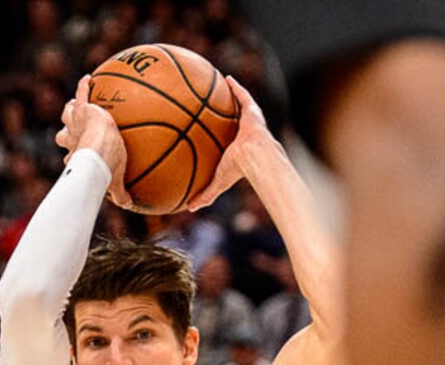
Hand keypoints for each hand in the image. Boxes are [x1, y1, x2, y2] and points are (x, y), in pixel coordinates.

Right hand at [56, 75, 130, 207]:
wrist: (100, 147)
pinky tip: (88, 78)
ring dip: (70, 110)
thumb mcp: (114, 180)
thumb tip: (129, 205)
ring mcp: (75, 122)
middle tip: (73, 130)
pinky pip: (81, 92)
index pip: (70, 157)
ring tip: (75, 104)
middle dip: (66, 133)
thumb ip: (120, 193)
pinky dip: (83, 85)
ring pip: (66, 113)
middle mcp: (72, 139)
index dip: (73, 157)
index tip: (78, 157)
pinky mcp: (82, 107)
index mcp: (77, 155)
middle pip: (62, 135)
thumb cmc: (106, 166)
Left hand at [187, 76, 269, 209]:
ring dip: (229, 98)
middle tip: (210, 109)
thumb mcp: (218, 182)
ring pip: (237, 107)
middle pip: (230, 123)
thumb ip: (205, 194)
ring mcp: (249, 122)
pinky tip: (225, 77)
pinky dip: (235, 86)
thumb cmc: (239, 170)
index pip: (225, 142)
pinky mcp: (253, 111)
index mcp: (236, 150)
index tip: (206, 134)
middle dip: (222, 116)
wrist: (255, 157)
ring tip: (217, 88)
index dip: (217, 138)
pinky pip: (243, 95)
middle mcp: (242, 134)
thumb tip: (188, 208)